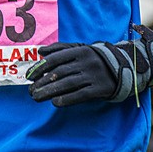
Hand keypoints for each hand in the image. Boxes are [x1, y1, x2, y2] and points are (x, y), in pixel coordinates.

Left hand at [25, 24, 152, 106]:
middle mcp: (86, 61)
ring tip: (37, 97)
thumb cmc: (95, 58)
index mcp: (80, 50)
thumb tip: (40, 51)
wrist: (123, 67)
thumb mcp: (80, 49)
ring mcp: (93, 75)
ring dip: (50, 91)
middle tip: (30, 91)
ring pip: (68, 84)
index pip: (56, 59)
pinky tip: (55, 102)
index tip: (29, 76)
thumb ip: (60, 49)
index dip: (41, 68)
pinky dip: (67, 98)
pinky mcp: (100, 88)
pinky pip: (81, 94)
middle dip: (42, 82)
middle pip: (59, 73)